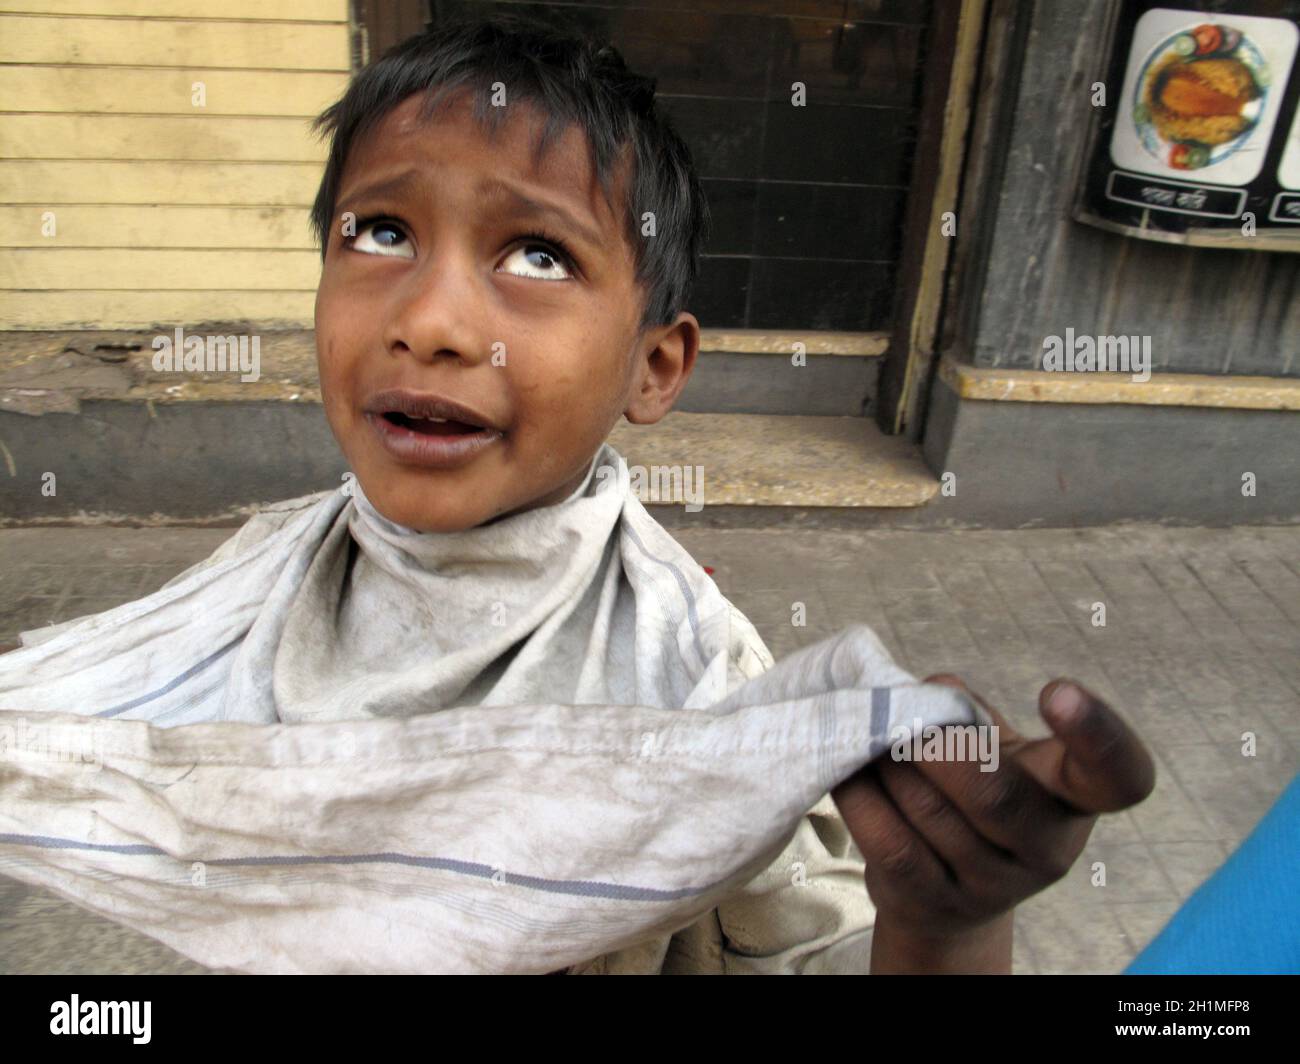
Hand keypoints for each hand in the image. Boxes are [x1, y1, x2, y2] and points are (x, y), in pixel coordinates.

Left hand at [831, 676, 1155, 972]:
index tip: (1056, 690)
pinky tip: (851, 771)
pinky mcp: (934, 902)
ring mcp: (992, 886)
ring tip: (870, 737)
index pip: (1117, 775)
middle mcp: (1048, 848)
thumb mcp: (993, 748)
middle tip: (901, 716)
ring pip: (929, 810)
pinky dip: (861, 796)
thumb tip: (925, 696)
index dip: (1097, 733)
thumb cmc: (977, 791)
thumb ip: (967, 713)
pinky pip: (888, 841)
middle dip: (935, 746)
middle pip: (995, 794)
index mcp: (1074, 795)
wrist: (947, 891)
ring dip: (888, 762)